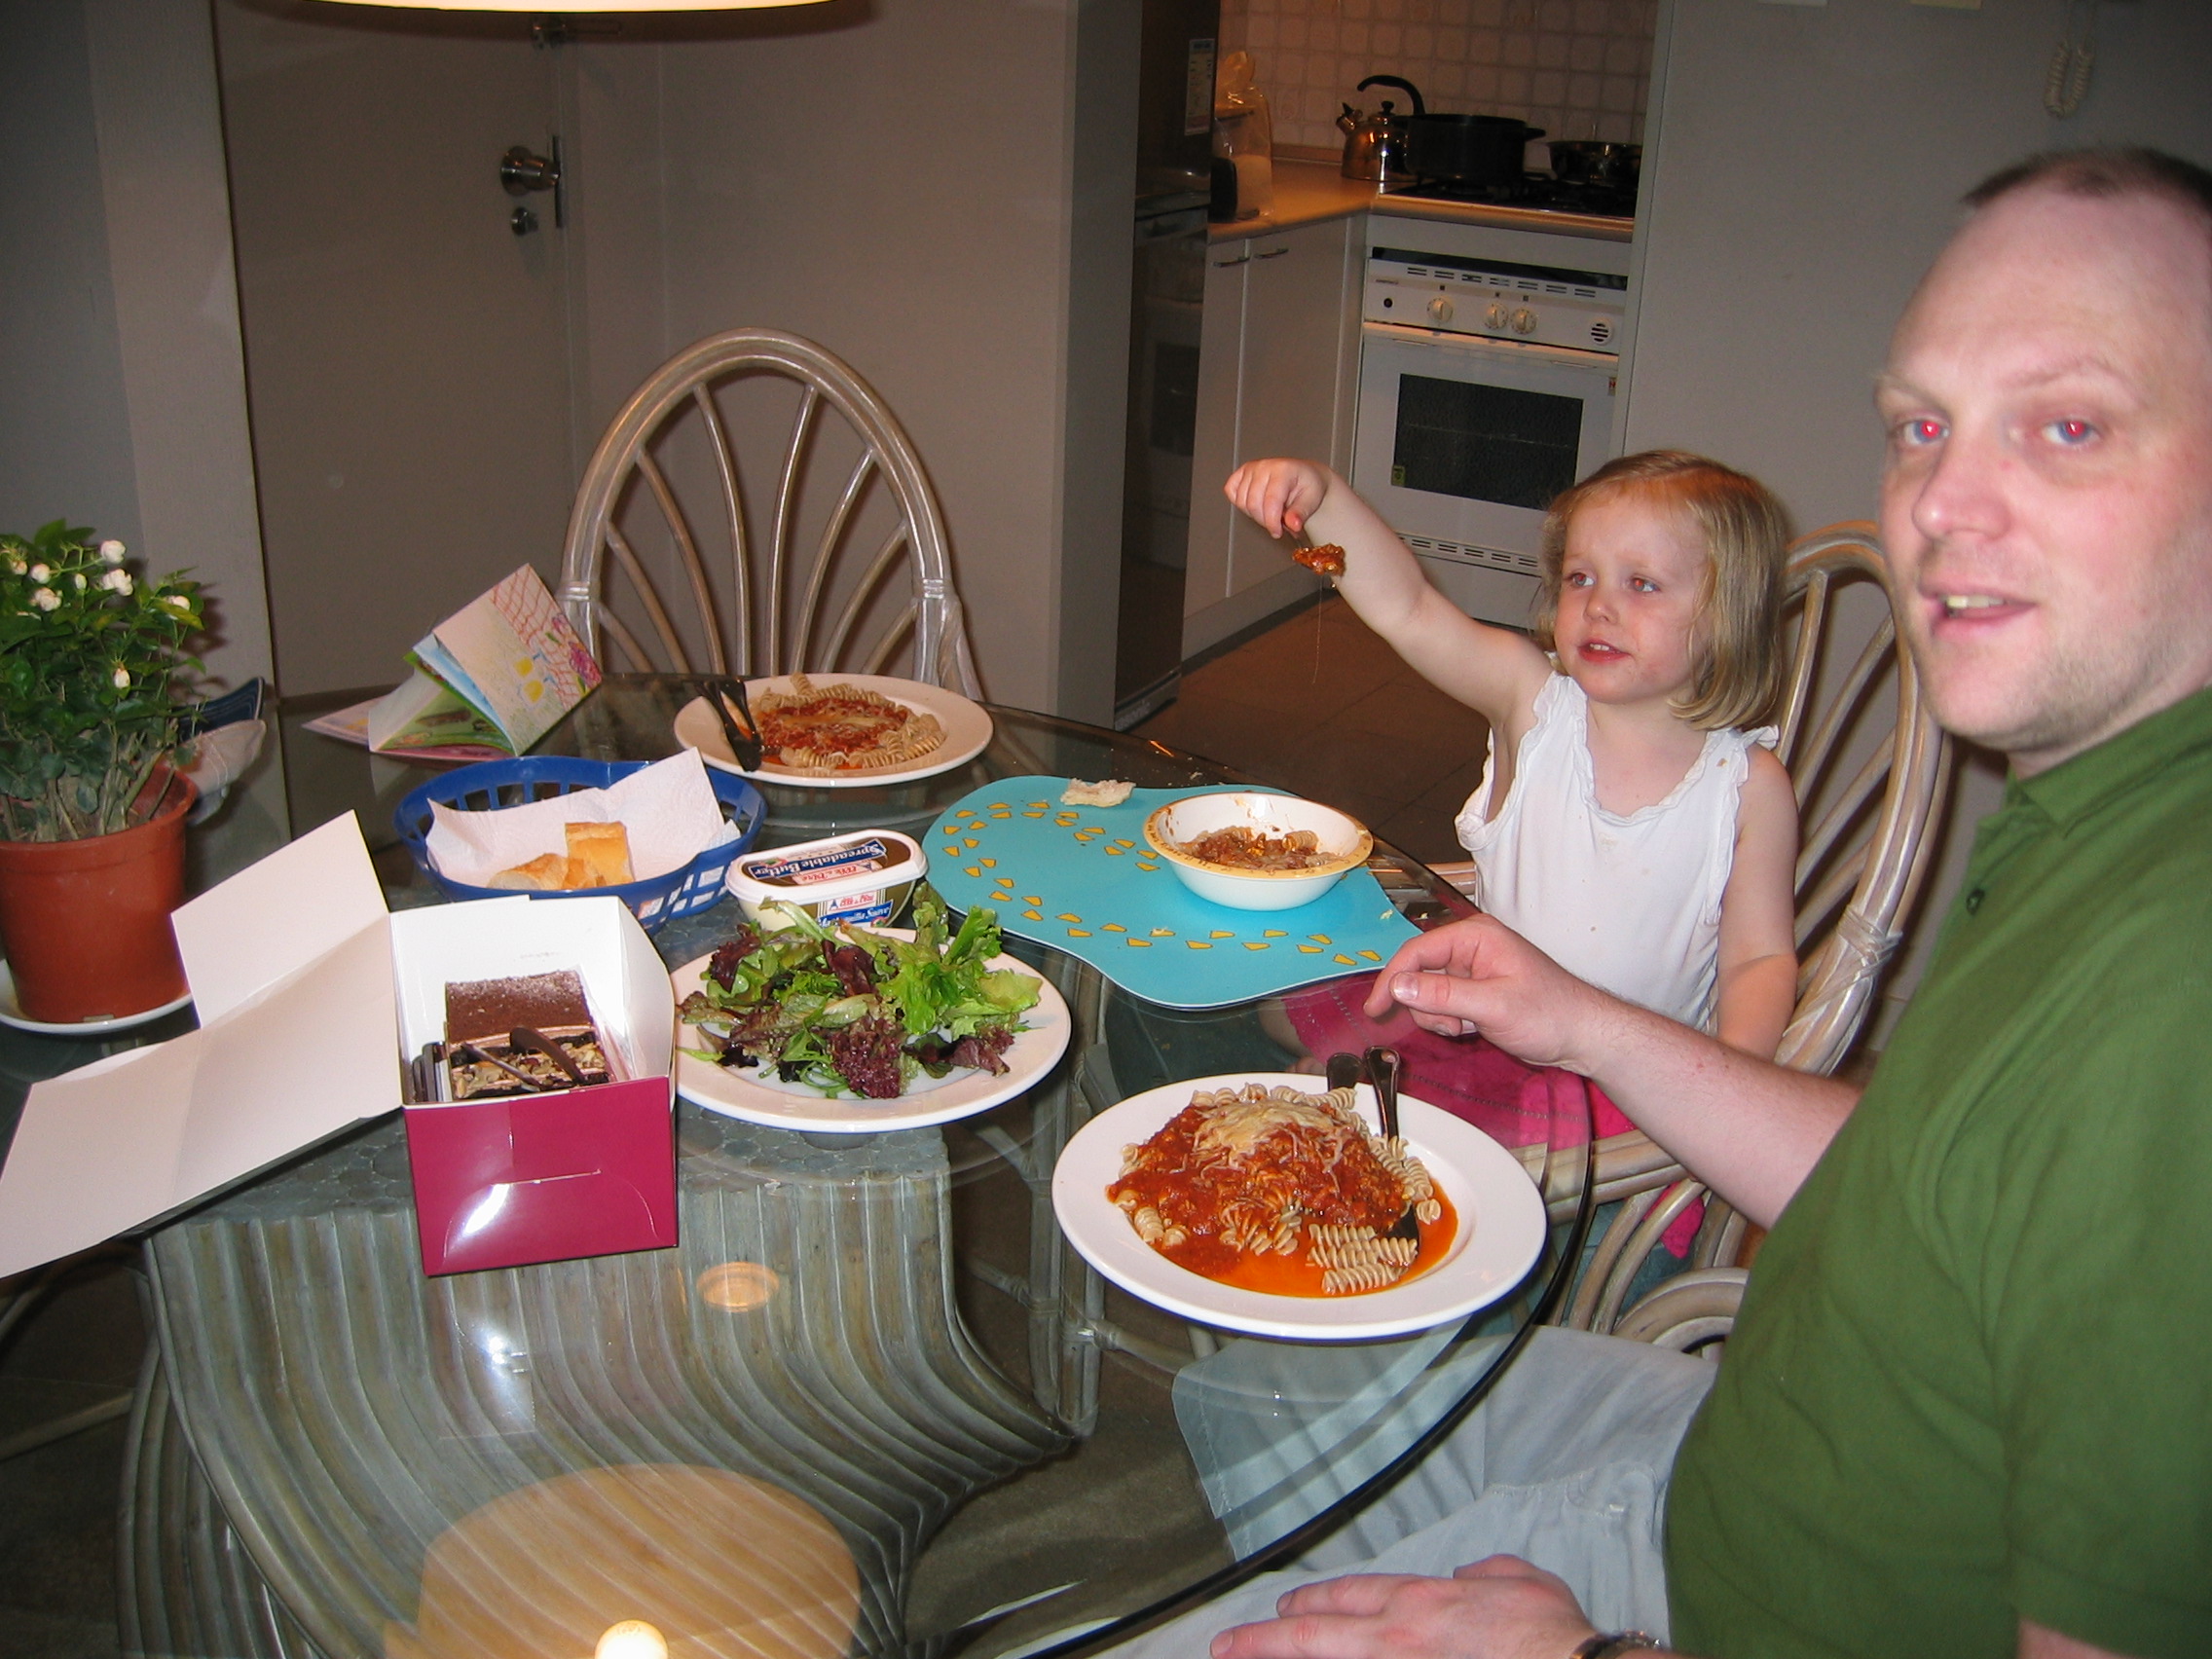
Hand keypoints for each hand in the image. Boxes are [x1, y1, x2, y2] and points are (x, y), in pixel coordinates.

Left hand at [1208, 1556, 1598, 1658]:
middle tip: (1228, 1646)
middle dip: (1267, 1640)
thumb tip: (1467, 1577)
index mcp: (1422, 1602)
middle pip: (1317, 1636)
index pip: (1350, 1597)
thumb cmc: (1552, 1635)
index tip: (1286, 1608)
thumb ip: (1485, 1572)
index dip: (1314, 1602)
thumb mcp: (1518, 1578)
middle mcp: (1399, 1639)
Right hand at [1226, 459, 1331, 540]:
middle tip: (1278, 523)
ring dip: (1254, 514)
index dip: (1272, 522)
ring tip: (1270, 512)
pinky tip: (1256, 504)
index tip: (1278, 532)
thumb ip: (1300, 513)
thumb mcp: (1312, 500)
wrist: (1305, 476)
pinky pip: (1231, 492)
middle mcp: (1264, 466)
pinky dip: (1241, 503)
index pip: (1270, 501)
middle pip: (1253, 504)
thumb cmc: (1308, 485)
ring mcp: (1250, 468)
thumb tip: (1293, 525)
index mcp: (1283, 470)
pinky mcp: (1241, 473)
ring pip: (1242, 502)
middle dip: (1265, 520)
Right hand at [1359, 915, 1612, 1070]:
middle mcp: (1470, 947)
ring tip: (1466, 1030)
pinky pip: (1443, 1004)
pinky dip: (1449, 1021)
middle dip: (1426, 1005)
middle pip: (1419, 972)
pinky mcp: (1475, 991)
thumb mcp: (1492, 1006)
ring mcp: (1472, 970)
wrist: (1582, 1036)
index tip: (1374, 1008)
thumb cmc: (1547, 1015)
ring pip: (1427, 993)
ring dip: (1439, 1017)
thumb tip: (1397, 986)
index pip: (1417, 951)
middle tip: (1449, 1027)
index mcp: (1475, 936)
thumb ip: (1443, 995)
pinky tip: (1471, 1030)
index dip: (1392, 978)